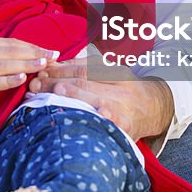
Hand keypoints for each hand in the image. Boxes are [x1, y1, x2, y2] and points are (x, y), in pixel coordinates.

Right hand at [0, 37, 59, 107]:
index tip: (49, 49)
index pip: (10, 43)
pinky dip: (8, 79)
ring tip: (45, 64)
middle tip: (55, 56)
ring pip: (5, 64)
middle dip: (35, 53)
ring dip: (27, 63)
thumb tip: (11, 54)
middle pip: (12, 51)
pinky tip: (22, 77)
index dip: (31, 46)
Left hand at [29, 59, 173, 141]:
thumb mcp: (111, 73)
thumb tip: (53, 64)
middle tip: (36, 86)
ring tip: (55, 96)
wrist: (156, 108)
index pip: (83, 69)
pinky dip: (105, 120)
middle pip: (85, 83)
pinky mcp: (127, 128)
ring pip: (97, 101)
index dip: (61, 69)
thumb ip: (85, 67)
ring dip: (74, 98)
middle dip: (58, 83)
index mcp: (114, 73)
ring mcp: (125, 108)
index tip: (41, 71)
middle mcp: (119, 88)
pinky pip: (115, 124)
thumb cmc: (124, 89)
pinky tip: (97, 116)